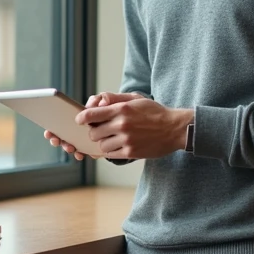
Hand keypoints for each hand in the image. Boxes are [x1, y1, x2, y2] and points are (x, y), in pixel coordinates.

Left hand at [76, 97, 193, 159]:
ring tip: (111, 139)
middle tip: (100, 130)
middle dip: (94, 132)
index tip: (79, 120)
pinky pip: (111, 155)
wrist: (174, 128)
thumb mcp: (136, 99)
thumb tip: (98, 101)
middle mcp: (122, 125)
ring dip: (103, 143)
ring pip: (101, 146)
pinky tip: (116, 146)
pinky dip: (110, 151)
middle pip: (93, 133)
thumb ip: (115, 98)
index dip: (82, 118)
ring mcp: (126, 140)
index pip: (91, 114)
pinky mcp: (131, 153)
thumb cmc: (154, 112)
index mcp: (121, 109)